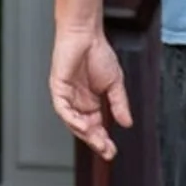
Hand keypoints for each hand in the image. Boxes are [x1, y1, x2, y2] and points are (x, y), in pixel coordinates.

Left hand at [49, 27, 131, 158]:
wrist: (86, 34)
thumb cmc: (98, 52)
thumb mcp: (115, 83)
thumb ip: (119, 104)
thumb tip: (127, 122)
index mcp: (91, 102)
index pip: (96, 127)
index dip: (103, 140)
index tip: (112, 151)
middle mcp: (78, 102)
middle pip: (84, 128)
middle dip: (95, 142)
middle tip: (106, 152)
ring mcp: (67, 96)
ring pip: (73, 122)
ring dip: (85, 133)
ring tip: (97, 142)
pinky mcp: (58, 88)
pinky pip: (63, 109)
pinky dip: (72, 119)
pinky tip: (83, 126)